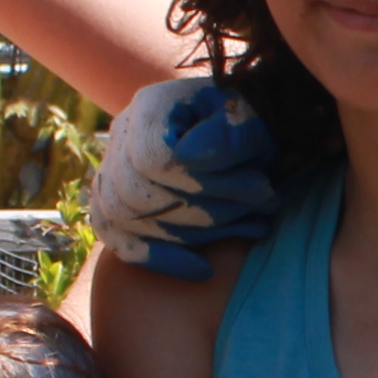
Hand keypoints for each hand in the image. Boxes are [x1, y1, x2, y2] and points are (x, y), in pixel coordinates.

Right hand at [87, 74, 285, 281]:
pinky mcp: (115, 204)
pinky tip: (203, 270)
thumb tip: (191, 157)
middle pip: (139, 194)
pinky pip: (119, 240)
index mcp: (151, 106)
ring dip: (199, 233)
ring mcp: (112, 169)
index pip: (154, 158)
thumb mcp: (248, 116)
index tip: (259, 182)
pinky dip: (161, 259)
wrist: (233, 122)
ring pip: (128, 219)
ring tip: (251, 224)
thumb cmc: (244, 118)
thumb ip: (228, 133)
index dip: (203, 181)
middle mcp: (122, 136)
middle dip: (212, 210)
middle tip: (264, 204)